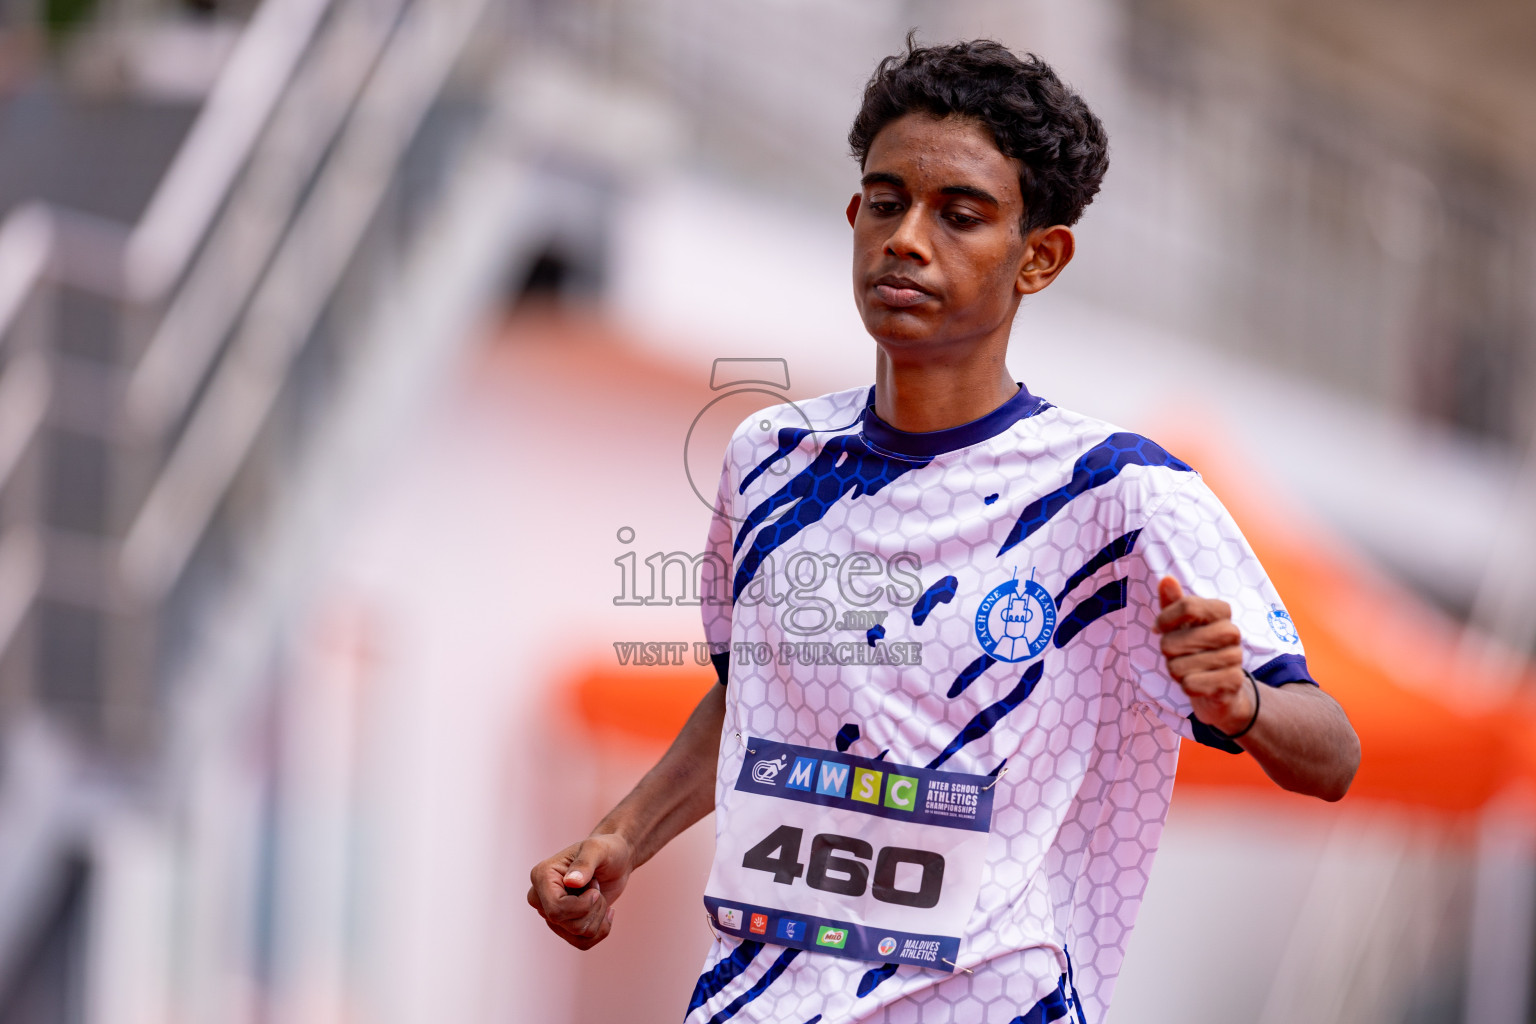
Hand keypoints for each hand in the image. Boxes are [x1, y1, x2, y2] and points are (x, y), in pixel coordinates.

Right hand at [526, 832, 634, 949]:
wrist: (616, 861)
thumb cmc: (606, 850)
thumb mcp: (598, 850)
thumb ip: (585, 863)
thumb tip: (571, 882)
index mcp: (542, 876)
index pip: (555, 908)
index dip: (582, 906)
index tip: (596, 891)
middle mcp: (541, 897)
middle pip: (565, 924)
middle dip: (592, 910)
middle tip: (597, 889)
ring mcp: (551, 913)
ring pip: (577, 935)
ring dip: (599, 917)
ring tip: (599, 896)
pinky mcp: (565, 925)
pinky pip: (582, 943)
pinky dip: (601, 930)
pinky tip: (607, 912)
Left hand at [1155, 576, 1253, 735]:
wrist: (1219, 688)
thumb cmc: (1195, 650)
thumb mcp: (1180, 625)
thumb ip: (1173, 603)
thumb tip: (1166, 579)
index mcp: (1221, 611)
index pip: (1188, 606)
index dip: (1165, 620)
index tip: (1160, 629)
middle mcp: (1232, 631)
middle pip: (1173, 641)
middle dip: (1168, 651)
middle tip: (1180, 654)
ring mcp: (1235, 657)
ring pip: (1178, 666)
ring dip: (1177, 671)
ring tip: (1191, 670)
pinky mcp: (1233, 681)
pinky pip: (1190, 684)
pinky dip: (1187, 687)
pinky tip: (1199, 684)